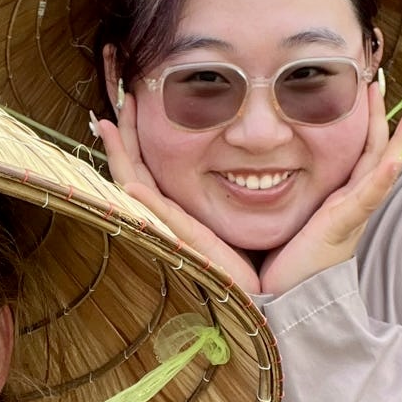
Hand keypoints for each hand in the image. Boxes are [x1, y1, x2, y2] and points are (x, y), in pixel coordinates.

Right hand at [97, 105, 260, 295]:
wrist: (278, 301)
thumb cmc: (278, 260)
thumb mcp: (272, 205)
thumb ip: (273, 178)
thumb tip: (292, 140)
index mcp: (191, 210)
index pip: (156, 169)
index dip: (143, 139)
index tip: (139, 102)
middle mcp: (177, 219)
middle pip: (138, 172)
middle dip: (127, 137)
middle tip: (122, 101)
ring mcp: (177, 232)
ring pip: (137, 189)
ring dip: (122, 157)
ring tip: (109, 124)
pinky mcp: (188, 246)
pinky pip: (162, 221)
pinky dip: (144, 204)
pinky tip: (130, 185)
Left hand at [257, 101, 401, 294]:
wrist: (287, 301)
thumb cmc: (280, 264)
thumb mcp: (281, 216)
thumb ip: (270, 192)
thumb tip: (247, 167)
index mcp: (336, 198)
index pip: (356, 152)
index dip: (363, 122)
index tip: (362, 90)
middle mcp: (350, 202)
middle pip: (374, 150)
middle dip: (381, 116)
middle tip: (381, 81)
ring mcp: (351, 212)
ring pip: (381, 166)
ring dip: (396, 136)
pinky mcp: (344, 224)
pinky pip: (370, 195)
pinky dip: (385, 174)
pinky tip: (395, 155)